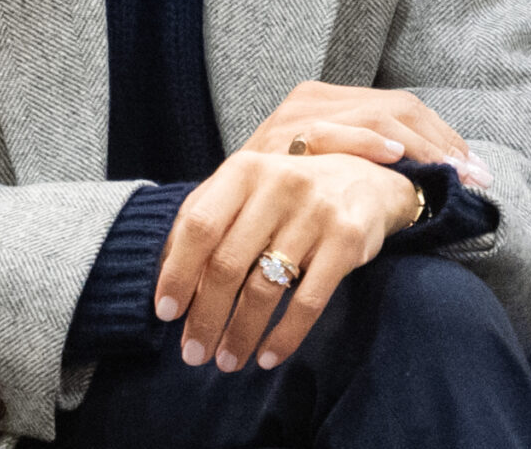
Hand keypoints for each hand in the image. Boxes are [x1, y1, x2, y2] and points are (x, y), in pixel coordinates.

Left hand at [153, 150, 423, 375]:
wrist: (367, 180)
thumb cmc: (290, 192)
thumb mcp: (248, 188)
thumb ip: (207, 217)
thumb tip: (163, 272)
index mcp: (245, 170)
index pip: (198, 226)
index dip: (177, 273)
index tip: (166, 314)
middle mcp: (279, 184)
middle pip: (227, 264)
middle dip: (205, 317)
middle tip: (194, 353)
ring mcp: (316, 211)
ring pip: (264, 288)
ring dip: (241, 334)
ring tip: (228, 361)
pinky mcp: (347, 239)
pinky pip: (308, 300)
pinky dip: (285, 336)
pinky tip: (269, 356)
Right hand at [242, 80, 491, 188]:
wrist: (209, 217)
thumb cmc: (276, 201)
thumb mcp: (325, 175)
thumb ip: (366, 169)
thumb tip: (441, 180)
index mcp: (329, 101)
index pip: (402, 108)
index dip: (443, 138)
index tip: (477, 171)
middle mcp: (313, 100)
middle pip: (398, 108)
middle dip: (442, 145)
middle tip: (476, 177)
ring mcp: (295, 118)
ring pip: (374, 115)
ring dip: (420, 146)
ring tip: (450, 171)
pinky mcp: (278, 142)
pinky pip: (330, 133)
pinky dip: (364, 142)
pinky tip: (393, 155)